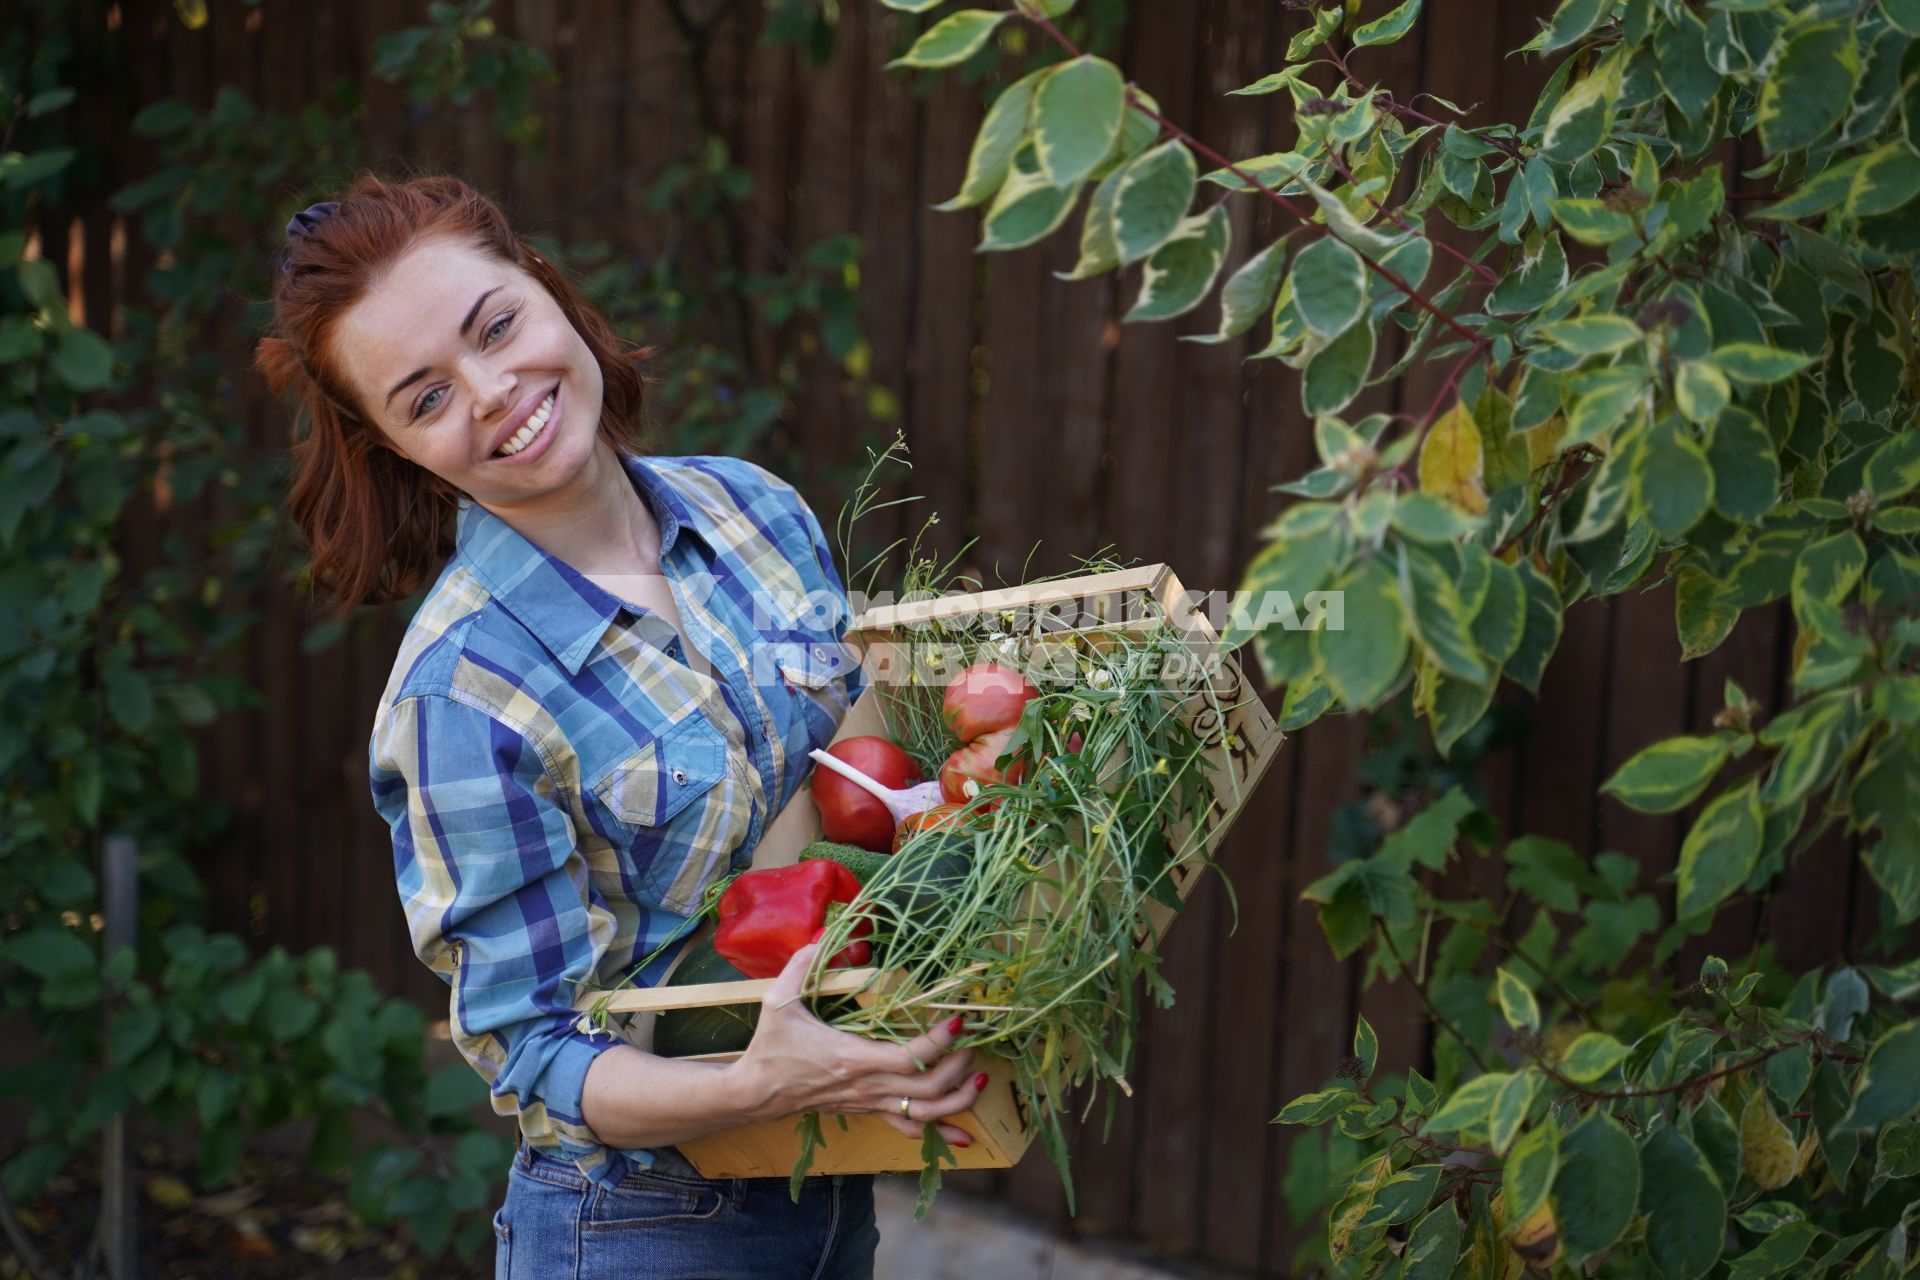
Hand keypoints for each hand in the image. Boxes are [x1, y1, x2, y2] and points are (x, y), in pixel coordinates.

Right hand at [726, 943, 985, 1146]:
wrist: (755, 1093)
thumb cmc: (771, 1047)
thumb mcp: (778, 1000)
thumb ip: (802, 965)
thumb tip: (826, 934)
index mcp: (851, 1058)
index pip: (907, 1058)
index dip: (938, 1043)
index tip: (958, 1020)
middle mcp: (867, 1086)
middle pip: (927, 1089)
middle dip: (958, 1068)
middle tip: (973, 1042)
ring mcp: (869, 1103)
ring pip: (924, 1114)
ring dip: (958, 1101)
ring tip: (981, 1080)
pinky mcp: (867, 1111)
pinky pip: (908, 1128)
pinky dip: (939, 1130)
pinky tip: (964, 1135)